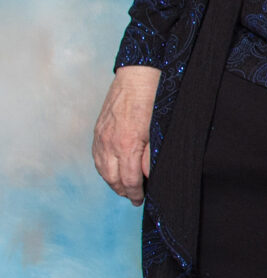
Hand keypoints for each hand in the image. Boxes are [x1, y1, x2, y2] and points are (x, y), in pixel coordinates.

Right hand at [93, 65, 158, 203]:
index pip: (129, 180)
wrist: (137, 77)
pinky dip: (102, 168)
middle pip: (112, 178)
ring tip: (122, 188)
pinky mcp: (98, 130)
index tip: (139, 200)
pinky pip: (96, 155)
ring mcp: (101, 136)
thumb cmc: (154, 102)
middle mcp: (110, 143)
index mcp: (128, 145)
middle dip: (122, 191)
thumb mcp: (159, 131)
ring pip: (101, 168)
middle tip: (133, 198)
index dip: (135, 193)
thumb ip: (151, 156)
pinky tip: (110, 171)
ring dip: (111, 181)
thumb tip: (148, 176)